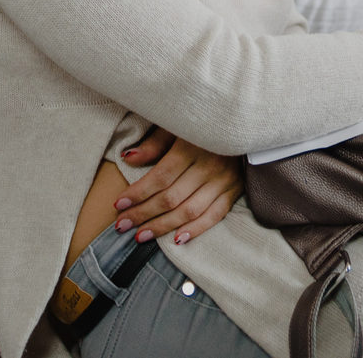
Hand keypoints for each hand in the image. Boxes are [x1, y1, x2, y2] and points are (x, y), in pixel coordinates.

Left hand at [113, 128, 241, 245]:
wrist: (244, 123)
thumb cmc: (202, 123)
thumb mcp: (176, 125)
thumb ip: (154, 144)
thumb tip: (128, 158)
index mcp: (192, 146)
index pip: (161, 177)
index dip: (138, 193)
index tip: (118, 204)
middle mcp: (209, 166)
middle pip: (172, 197)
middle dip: (143, 213)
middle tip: (122, 225)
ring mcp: (224, 180)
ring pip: (190, 211)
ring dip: (163, 226)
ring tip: (141, 235)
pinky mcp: (235, 190)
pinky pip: (214, 215)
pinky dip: (196, 229)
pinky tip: (176, 239)